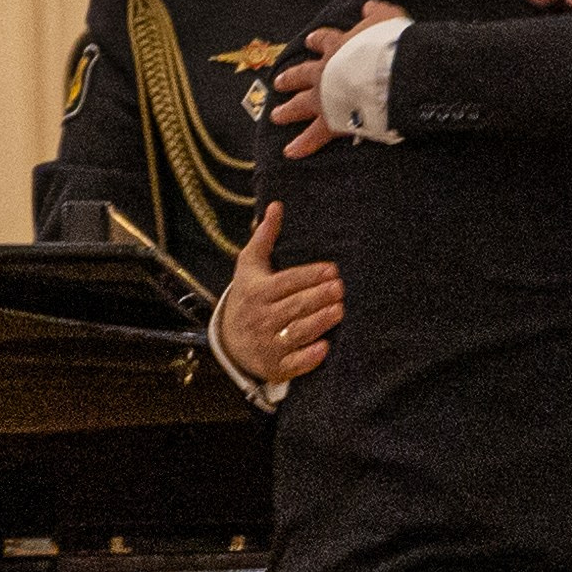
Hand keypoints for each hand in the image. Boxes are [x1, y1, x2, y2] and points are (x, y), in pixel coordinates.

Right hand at [219, 203, 342, 382]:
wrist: (230, 339)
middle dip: (317, 297)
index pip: (287, 282)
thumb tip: (276, 205)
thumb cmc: (250, 295)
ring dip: (319, 322)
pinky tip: (325, 347)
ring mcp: (268, 344)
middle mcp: (261, 318)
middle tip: (340, 289)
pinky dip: (308, 357)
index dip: (310, 276)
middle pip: (294, 306)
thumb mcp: (251, 266)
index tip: (332, 270)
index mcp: (258, 292)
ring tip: (340, 310)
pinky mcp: (276, 366)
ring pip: (296, 332)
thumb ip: (265, 237)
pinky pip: (294, 363)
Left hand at [275, 1, 409, 157]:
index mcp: (338, 46)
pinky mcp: (331, 120)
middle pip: (302, 74)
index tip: (310, 41)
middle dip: (291, 78)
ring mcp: (324, 97)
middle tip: (279, 82)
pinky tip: (290, 152)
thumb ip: (376, 11)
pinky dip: (303, 144)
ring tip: (276, 116)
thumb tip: (368, 5)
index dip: (317, 42)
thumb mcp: (386, 18)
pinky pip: (314, 136)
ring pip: (300, 104)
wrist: (387, 72)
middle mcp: (325, 71)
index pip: (324, 41)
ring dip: (288, 110)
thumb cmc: (388, 44)